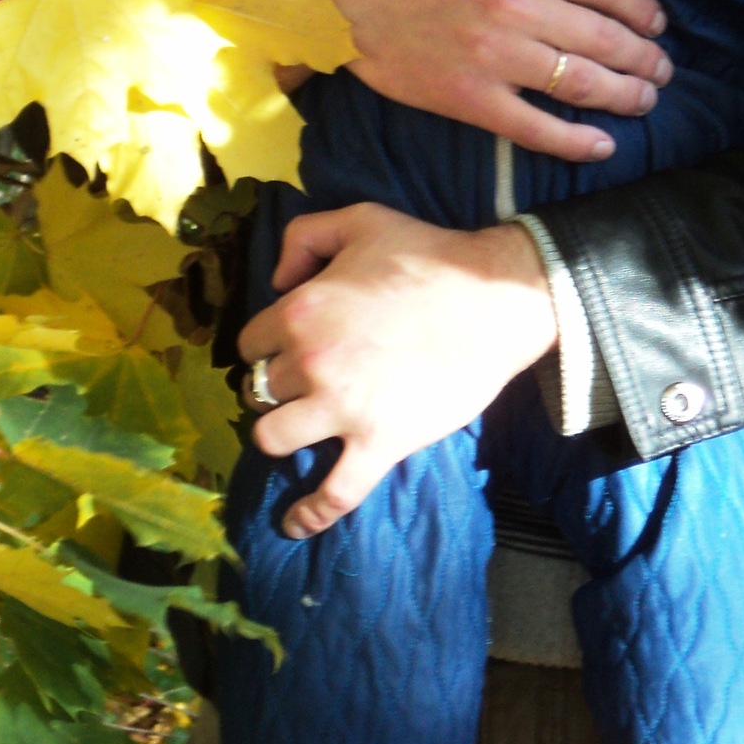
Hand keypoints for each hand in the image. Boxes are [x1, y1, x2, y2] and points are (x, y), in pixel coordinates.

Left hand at [238, 203, 556, 538]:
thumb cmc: (427, 254)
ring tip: (298, 427)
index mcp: (300, 310)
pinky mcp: (378, 444)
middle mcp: (309, 363)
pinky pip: (332, 494)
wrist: (493, 299)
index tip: (287, 343)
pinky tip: (292, 524)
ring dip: (281, 432)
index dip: (268, 341)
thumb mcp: (359, 218)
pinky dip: (308, 515)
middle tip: (304, 378)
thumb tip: (277, 279)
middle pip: (261, 388)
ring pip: (274, 438)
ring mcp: (341, 410)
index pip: (251, 342)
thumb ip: (303, 236)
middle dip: (278, 382)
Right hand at [285, 0, 669, 163]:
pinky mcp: (472, 100)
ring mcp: (498, 59)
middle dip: (647, 60)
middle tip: (661, 70)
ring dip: (627, 97)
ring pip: (585, 86)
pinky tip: (602, 145)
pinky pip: (538, 128)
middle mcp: (522, 8)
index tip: (657, 24)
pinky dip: (578, 142)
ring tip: (645, 101)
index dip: (644, 11)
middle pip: (609, 42)